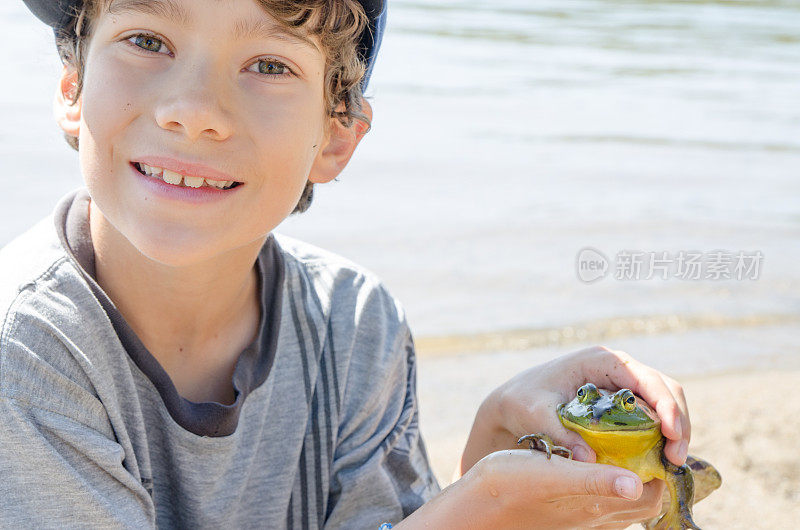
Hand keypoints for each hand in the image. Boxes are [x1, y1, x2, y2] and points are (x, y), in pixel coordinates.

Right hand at [399, 448, 664, 528]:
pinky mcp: (564, 513)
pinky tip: (594, 461)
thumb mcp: (554, 475)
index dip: (663, 471)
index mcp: (598, 508)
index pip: (652, 496)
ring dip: (631, 477)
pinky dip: (609, 482)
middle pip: (642, 501)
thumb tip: (637, 483)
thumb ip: (595, 480)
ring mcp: (580, 519)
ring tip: (627, 446)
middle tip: (649, 439)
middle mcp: (595, 519)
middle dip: (652, 473)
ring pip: (622, 501)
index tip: (661, 440)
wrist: (476, 507)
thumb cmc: (511, 485)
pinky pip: (600, 501)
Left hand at [457, 346, 689, 477]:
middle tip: (675, 458)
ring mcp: (622, 383)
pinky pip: (653, 414)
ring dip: (675, 430)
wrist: (513, 401)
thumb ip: (560, 434)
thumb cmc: (523, 401)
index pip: (646, 378)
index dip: (665, 405)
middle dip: (677, 422)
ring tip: (672, 461)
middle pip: (664, 388)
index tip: (671, 436)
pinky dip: (663, 434)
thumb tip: (589, 460)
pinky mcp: (622, 401)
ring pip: (664, 401)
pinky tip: (661, 458)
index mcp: (601, 360)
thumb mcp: (536, 415)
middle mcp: (618, 367)